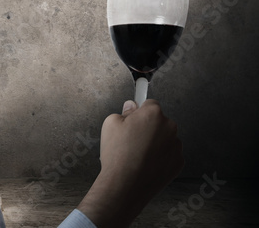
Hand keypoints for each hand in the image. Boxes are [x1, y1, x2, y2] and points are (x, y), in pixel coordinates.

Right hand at [77, 99, 183, 227]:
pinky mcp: (178, 163)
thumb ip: (124, 111)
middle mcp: (169, 127)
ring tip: (137, 154)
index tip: (134, 118)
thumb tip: (131, 108)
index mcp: (153, 114)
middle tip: (132, 139)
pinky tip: (145, 163)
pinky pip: (169, 154)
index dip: (139, 111)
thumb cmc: (118, 155)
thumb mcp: (110, 124)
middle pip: (159, 121)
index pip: (150, 103)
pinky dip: (160, 157)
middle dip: (148, 127)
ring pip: (165, 138)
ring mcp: (176, 146)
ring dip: (155, 142)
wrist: (125, 186)